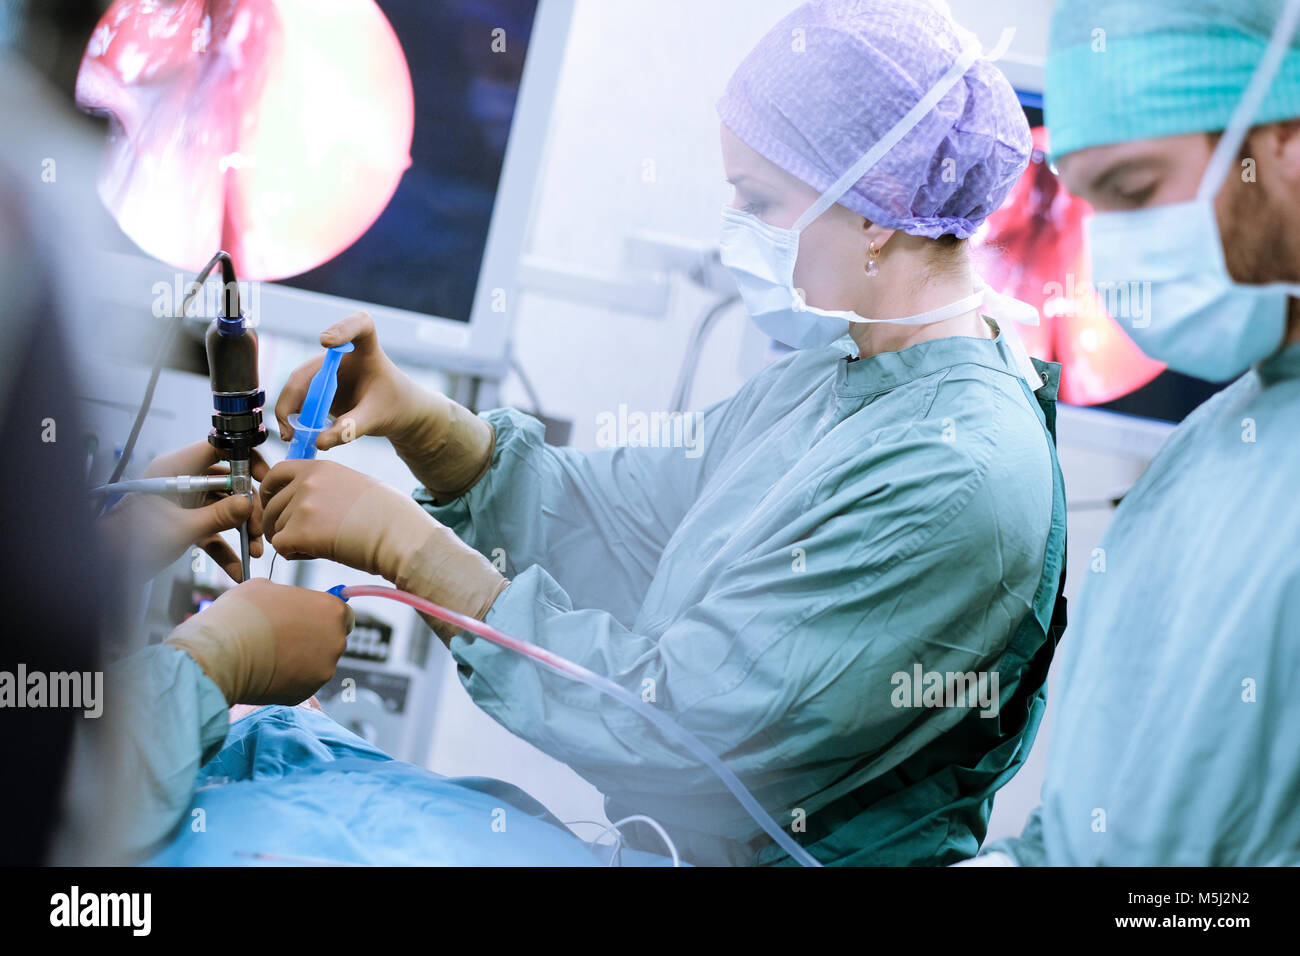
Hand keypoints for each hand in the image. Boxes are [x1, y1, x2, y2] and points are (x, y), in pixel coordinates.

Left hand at [98, 442, 267, 582]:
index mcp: (175, 469)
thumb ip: (218, 516)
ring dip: (240, 530)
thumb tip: (248, 504)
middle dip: (246, 508)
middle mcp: (181, 481)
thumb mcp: (182, 529)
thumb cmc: (132, 542)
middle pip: (227, 483)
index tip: (264, 478)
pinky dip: (224, 548)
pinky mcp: (182, 522)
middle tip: (258, 529)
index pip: (219, 448)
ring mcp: (183, 502)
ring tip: (254, 552)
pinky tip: (237, 569)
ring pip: (223, 508)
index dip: (245, 459)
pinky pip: (211, 530)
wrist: (104, 567)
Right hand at [165, 579, 353, 705]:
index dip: (324, 617)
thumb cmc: (243, 613)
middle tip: (284, 637)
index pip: (342, 615)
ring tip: (270, 654)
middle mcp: (336, 641)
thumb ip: (287, 596)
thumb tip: (283, 601)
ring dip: (301, 660)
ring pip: (317, 664)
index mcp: (331, 610)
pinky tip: (266, 671)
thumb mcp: (266, 588)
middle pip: (331, 640)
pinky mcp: (306, 693)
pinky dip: (288, 679)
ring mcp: (323, 670)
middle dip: (313, 639)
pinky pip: (301, 683)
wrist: (223, 652)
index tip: (308, 619)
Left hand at [260, 459, 435, 578]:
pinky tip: (316, 554)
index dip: (270, 492)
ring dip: (291, 541)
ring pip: (276, 528)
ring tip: (320, 546)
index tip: (274, 505)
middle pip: (272, 506)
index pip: (276, 473)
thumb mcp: (355, 485)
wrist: (399, 536)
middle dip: (279, 524)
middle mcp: (307, 482)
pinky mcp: (300, 532)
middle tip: (298, 538)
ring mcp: (302, 506)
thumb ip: (326, 487)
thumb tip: (307, 501)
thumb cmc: (389, 516)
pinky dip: (294, 554)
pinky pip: (280, 547)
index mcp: (320, 468)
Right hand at [273, 312, 493, 498]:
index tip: (326, 342)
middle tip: (290, 430)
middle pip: (308, 370)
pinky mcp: (318, 386)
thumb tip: (319, 442)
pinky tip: (293, 436)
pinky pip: (297, 399)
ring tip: (291, 437)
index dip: (342, 329)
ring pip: (297, 386)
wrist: (397, 413)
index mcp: (366, 350)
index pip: (359, 325)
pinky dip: (292, 417)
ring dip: (288, 411)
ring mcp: (326, 371)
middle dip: (293, 398)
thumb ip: (351, 428)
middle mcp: (340, 355)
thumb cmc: (394, 407)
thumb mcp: (377, 418)